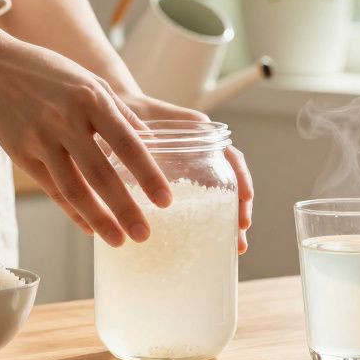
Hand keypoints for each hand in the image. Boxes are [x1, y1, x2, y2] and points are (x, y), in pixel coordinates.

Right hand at [0, 33, 171, 246]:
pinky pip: (51, 189)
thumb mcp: (89, 81)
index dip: (148, 175)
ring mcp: (40, 139)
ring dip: (98, 220)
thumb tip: (147, 141)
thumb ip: (119, 111)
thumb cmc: (49, 72)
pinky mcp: (21, 154)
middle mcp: (65, 120)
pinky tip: (89, 227)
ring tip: (118, 240)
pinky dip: (72, 211)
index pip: (127, 144)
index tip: (165, 201)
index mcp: (91, 99)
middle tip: (144, 234)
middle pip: (101, 174)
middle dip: (125, 209)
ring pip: (73, 189)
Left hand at [118, 93, 254, 254]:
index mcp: (199, 136)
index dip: (241, 177)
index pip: (231, 157)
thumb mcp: (142, 118)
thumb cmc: (129, 112)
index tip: (245, 198)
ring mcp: (191, 172)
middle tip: (240, 240)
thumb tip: (172, 145)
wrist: (113, 115)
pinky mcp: (177, 185)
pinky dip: (206, 222)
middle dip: (239, 211)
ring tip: (235, 247)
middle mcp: (201, 155)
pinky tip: (206, 242)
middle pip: (231, 184)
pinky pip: (198, 205)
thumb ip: (153, 130)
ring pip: (218, 198)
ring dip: (228, 222)